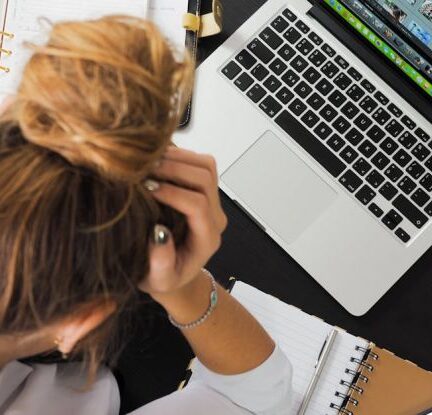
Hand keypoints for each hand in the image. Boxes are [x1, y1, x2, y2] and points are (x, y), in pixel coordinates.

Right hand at [138, 147, 226, 302]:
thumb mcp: (158, 280)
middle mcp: (215, 217)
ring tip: (149, 161)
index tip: (147, 188)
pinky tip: (156, 160)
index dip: (173, 193)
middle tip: (144, 169)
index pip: (198, 205)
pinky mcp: (205, 191)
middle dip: (174, 169)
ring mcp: (212, 201)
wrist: (176, 271)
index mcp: (207, 239)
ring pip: (206, 166)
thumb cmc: (165, 277)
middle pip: (205, 179)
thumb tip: (159, 233)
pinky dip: (179, 155)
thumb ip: (161, 263)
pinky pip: (200, 164)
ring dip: (178, 158)